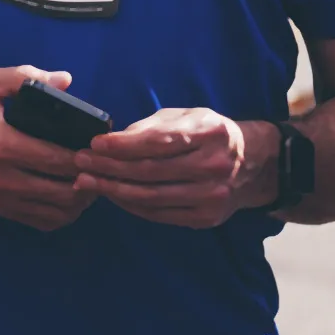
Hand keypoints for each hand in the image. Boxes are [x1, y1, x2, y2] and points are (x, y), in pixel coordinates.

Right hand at [0, 65, 97, 230]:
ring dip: (79, 201)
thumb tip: (65, 80)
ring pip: (56, 213)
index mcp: (4, 145)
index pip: (60, 160)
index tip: (98, 149)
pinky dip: (60, 214)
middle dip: (89, 181)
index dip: (87, 158)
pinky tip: (65, 198)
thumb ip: (23, 77)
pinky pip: (39, 222)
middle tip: (98, 167)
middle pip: (64, 192)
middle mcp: (4, 178)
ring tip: (86, 182)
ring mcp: (0, 198)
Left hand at [76, 107, 255, 228]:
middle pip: (151, 172)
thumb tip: (112, 140)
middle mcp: (215, 166)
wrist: (254, 164)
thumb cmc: (209, 134)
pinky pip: (159, 214)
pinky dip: (130, 205)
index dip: (123, 145)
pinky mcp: (206, 218)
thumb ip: (151, 127)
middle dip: (109, 167)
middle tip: (80, 162)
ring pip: (151, 196)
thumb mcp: (187, 117)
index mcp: (211, 133)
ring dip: (113, 190)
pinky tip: (111, 194)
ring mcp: (213, 196)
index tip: (95, 143)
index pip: (159, 142)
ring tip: (86, 181)